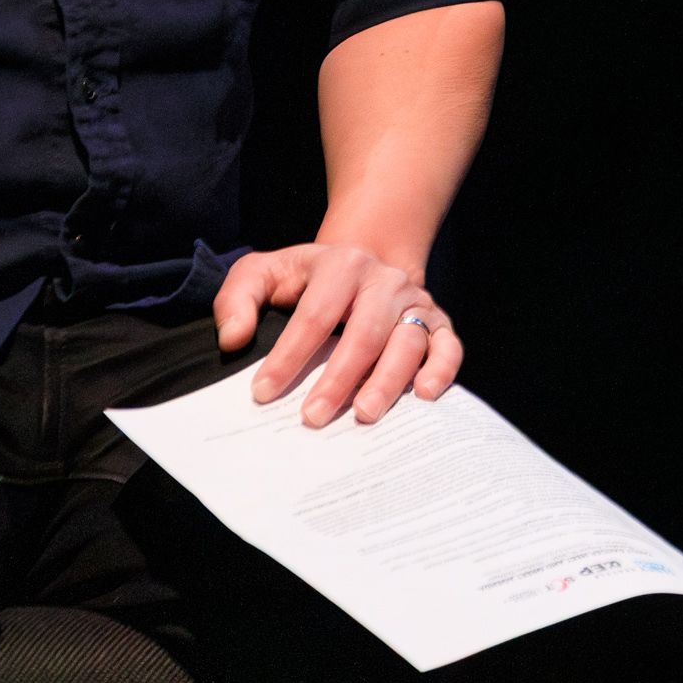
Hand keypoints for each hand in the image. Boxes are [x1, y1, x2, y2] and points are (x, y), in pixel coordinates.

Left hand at [214, 241, 462, 426]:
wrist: (361, 265)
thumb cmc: (306, 281)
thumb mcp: (264, 273)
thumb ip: (237, 299)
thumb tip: (234, 340)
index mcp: (342, 264)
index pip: (315, 314)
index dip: (289, 355)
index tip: (264, 393)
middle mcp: (384, 280)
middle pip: (365, 332)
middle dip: (339, 378)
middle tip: (313, 418)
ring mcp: (415, 301)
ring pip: (408, 341)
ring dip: (387, 381)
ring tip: (365, 415)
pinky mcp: (438, 322)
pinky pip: (449, 346)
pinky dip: (442, 369)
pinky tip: (422, 395)